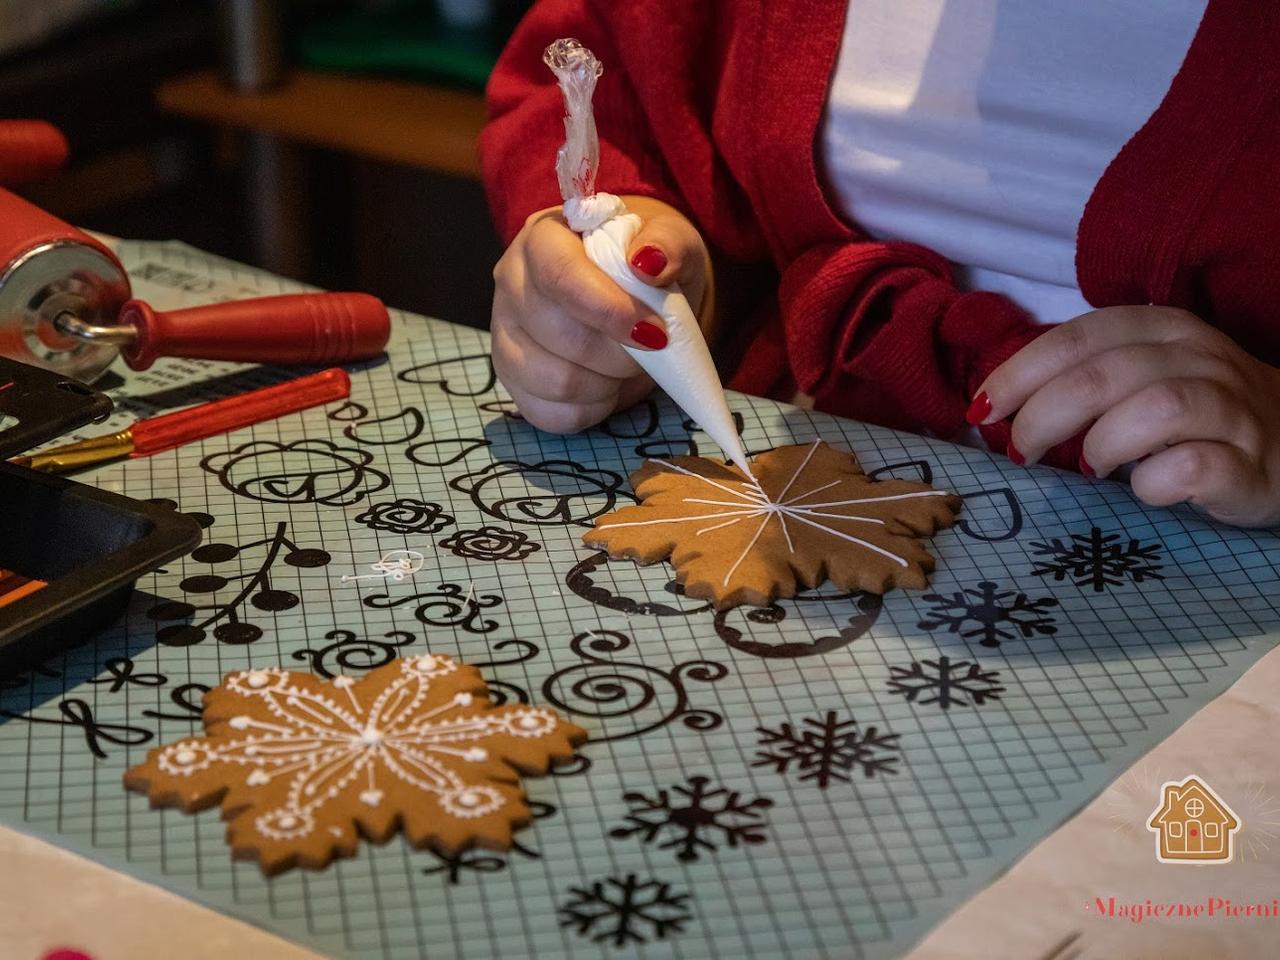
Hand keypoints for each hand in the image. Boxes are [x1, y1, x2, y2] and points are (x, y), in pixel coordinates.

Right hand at [490, 195, 710, 432]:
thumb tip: (649, 262)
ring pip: (556, 381)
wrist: (632, 294)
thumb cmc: (645, 265)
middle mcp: (511, 283)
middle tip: (651, 347)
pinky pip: (551, 413)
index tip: (655, 332)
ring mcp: (505, 334)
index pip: (560, 275)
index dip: (610, 310)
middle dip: (620, 354)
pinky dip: (592, 408)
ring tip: (627, 364)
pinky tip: (607, 383)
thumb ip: (667, 243)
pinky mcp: (510, 379)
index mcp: (543, 238)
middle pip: (561, 335)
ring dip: (608, 383)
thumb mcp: (670, 242)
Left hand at [972, 306, 1279, 526]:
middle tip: (1022, 451)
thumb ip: (1080, 380)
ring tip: (1089, 468)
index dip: (1020, 372)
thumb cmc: (1194, 417)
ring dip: (1101, 443)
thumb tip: (993, 408)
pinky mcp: (1251, 464)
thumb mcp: (1140, 378)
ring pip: (1156, 408)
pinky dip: (1152, 482)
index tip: (982, 410)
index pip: (1079, 337)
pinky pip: (1193, 467)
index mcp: (1163, 328)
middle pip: (1106, 374)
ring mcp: (1233, 408)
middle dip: (1044, 415)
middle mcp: (1202, 357)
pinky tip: (1142, 489)